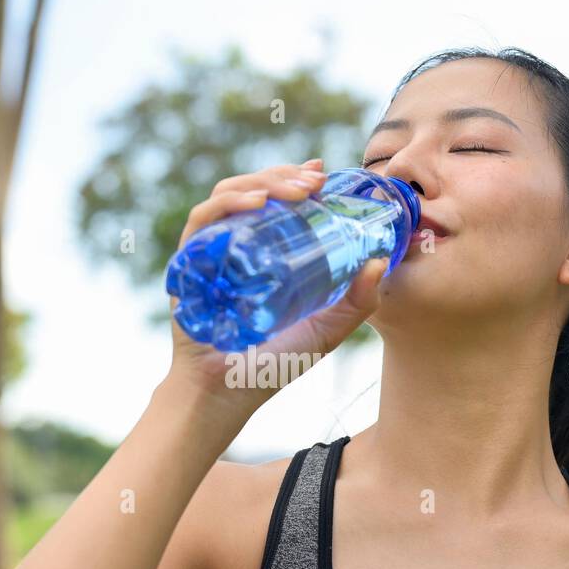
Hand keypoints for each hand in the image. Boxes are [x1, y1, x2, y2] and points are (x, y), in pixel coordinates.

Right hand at [164, 158, 388, 421]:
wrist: (225, 396)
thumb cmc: (270, 367)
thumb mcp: (325, 331)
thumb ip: (356, 303)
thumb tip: (381, 261)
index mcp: (261, 253)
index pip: (274, 202)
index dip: (294, 179)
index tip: (320, 172)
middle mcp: (233, 246)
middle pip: (252, 191)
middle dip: (282, 176)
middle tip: (312, 181)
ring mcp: (208, 253)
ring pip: (226, 196)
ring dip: (259, 183)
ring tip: (292, 191)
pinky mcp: (187, 264)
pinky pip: (201, 221)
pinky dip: (226, 204)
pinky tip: (254, 203)